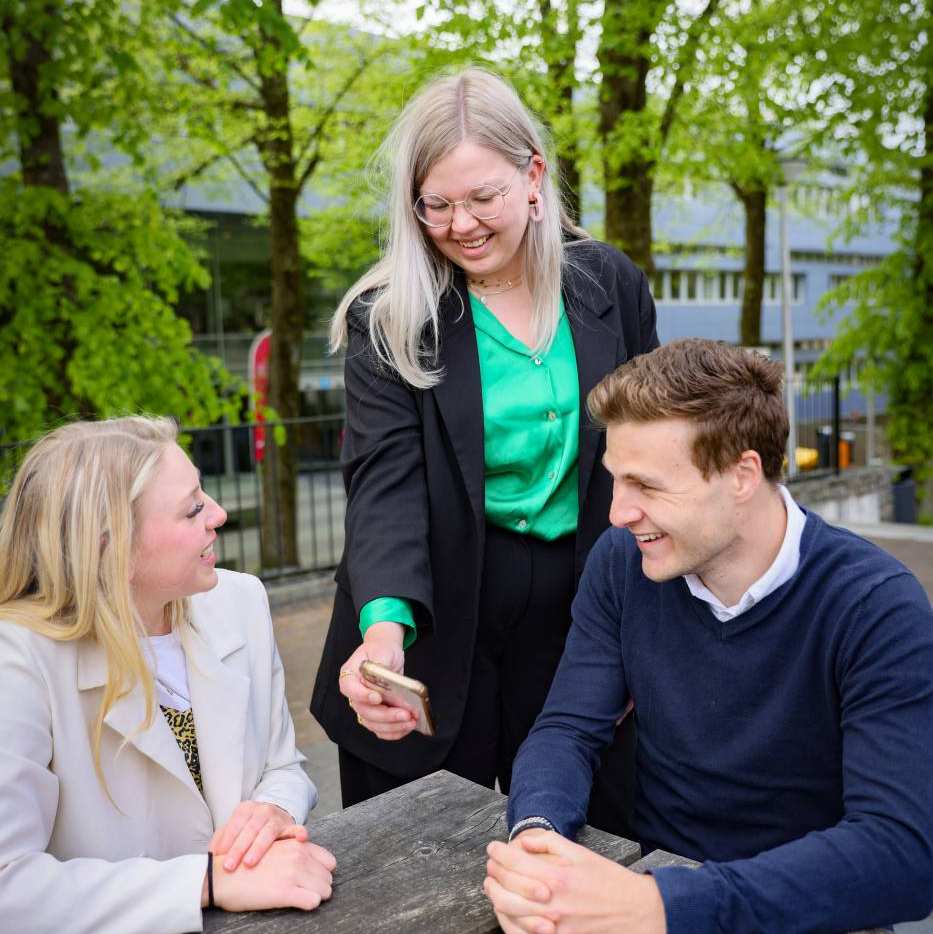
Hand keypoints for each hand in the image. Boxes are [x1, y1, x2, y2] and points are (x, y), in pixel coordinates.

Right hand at [208, 837, 336, 912]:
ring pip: (325, 890)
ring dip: (317, 896)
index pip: (329, 861)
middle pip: (328, 877)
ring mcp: (292, 873)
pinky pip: (312, 901)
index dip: (322, 873)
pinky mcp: (284, 892)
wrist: (221, 876)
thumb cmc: (246, 863)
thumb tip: (311, 863)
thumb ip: (295, 850)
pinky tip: (299, 903)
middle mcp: (298, 856)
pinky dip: (309, 904)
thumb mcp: (274, 848)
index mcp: (297, 844)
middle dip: (320, 886)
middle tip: (306, 892)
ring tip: (301, 898)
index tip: (313, 880)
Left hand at [211, 800, 307, 871]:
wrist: (273, 817)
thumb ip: (221, 839)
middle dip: (238, 848)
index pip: (234, 824)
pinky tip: (301, 838)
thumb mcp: (234, 828)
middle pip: (249, 829)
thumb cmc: (248, 829)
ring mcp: (277, 818)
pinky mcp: (290, 826)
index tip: (218, 857)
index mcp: (245, 809)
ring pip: (268, 832)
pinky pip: (296, 829)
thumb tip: (210, 857)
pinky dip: (299, 833)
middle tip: (229, 866)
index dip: (226, 840)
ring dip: (259, 847)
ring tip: (250, 862)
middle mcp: (262, 810)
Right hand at [338, 622, 416, 740]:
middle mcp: (354, 695)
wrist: (385, 652)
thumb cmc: (381, 650)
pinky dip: (394, 731)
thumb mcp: (382, 652)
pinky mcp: (375, 714)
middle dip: (386, 715)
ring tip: (411, 721)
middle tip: (405, 713)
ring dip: (392, 726)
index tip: (378, 698)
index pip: (349, 688)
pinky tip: (407, 727)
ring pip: (373, 724)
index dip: (362, 696)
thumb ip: (382, 669)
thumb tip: (388, 687)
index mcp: (349, 676)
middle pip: (364, 711)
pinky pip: (380, 729)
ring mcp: (364, 706)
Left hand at [484, 831, 666, 933]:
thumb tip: (522, 842)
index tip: (493, 848)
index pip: (513, 862)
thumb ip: (548, 843)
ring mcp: (552, 926)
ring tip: (492, 885)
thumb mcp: (579, 852)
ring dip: (495, 896)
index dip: (497, 852)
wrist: (633, 911)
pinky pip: (521, 933)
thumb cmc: (607, 880)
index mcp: (557, 876)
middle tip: (490, 865)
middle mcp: (551, 903)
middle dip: (492, 873)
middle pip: (505, 888)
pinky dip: (508, 920)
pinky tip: (506, 908)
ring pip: (509, 912)